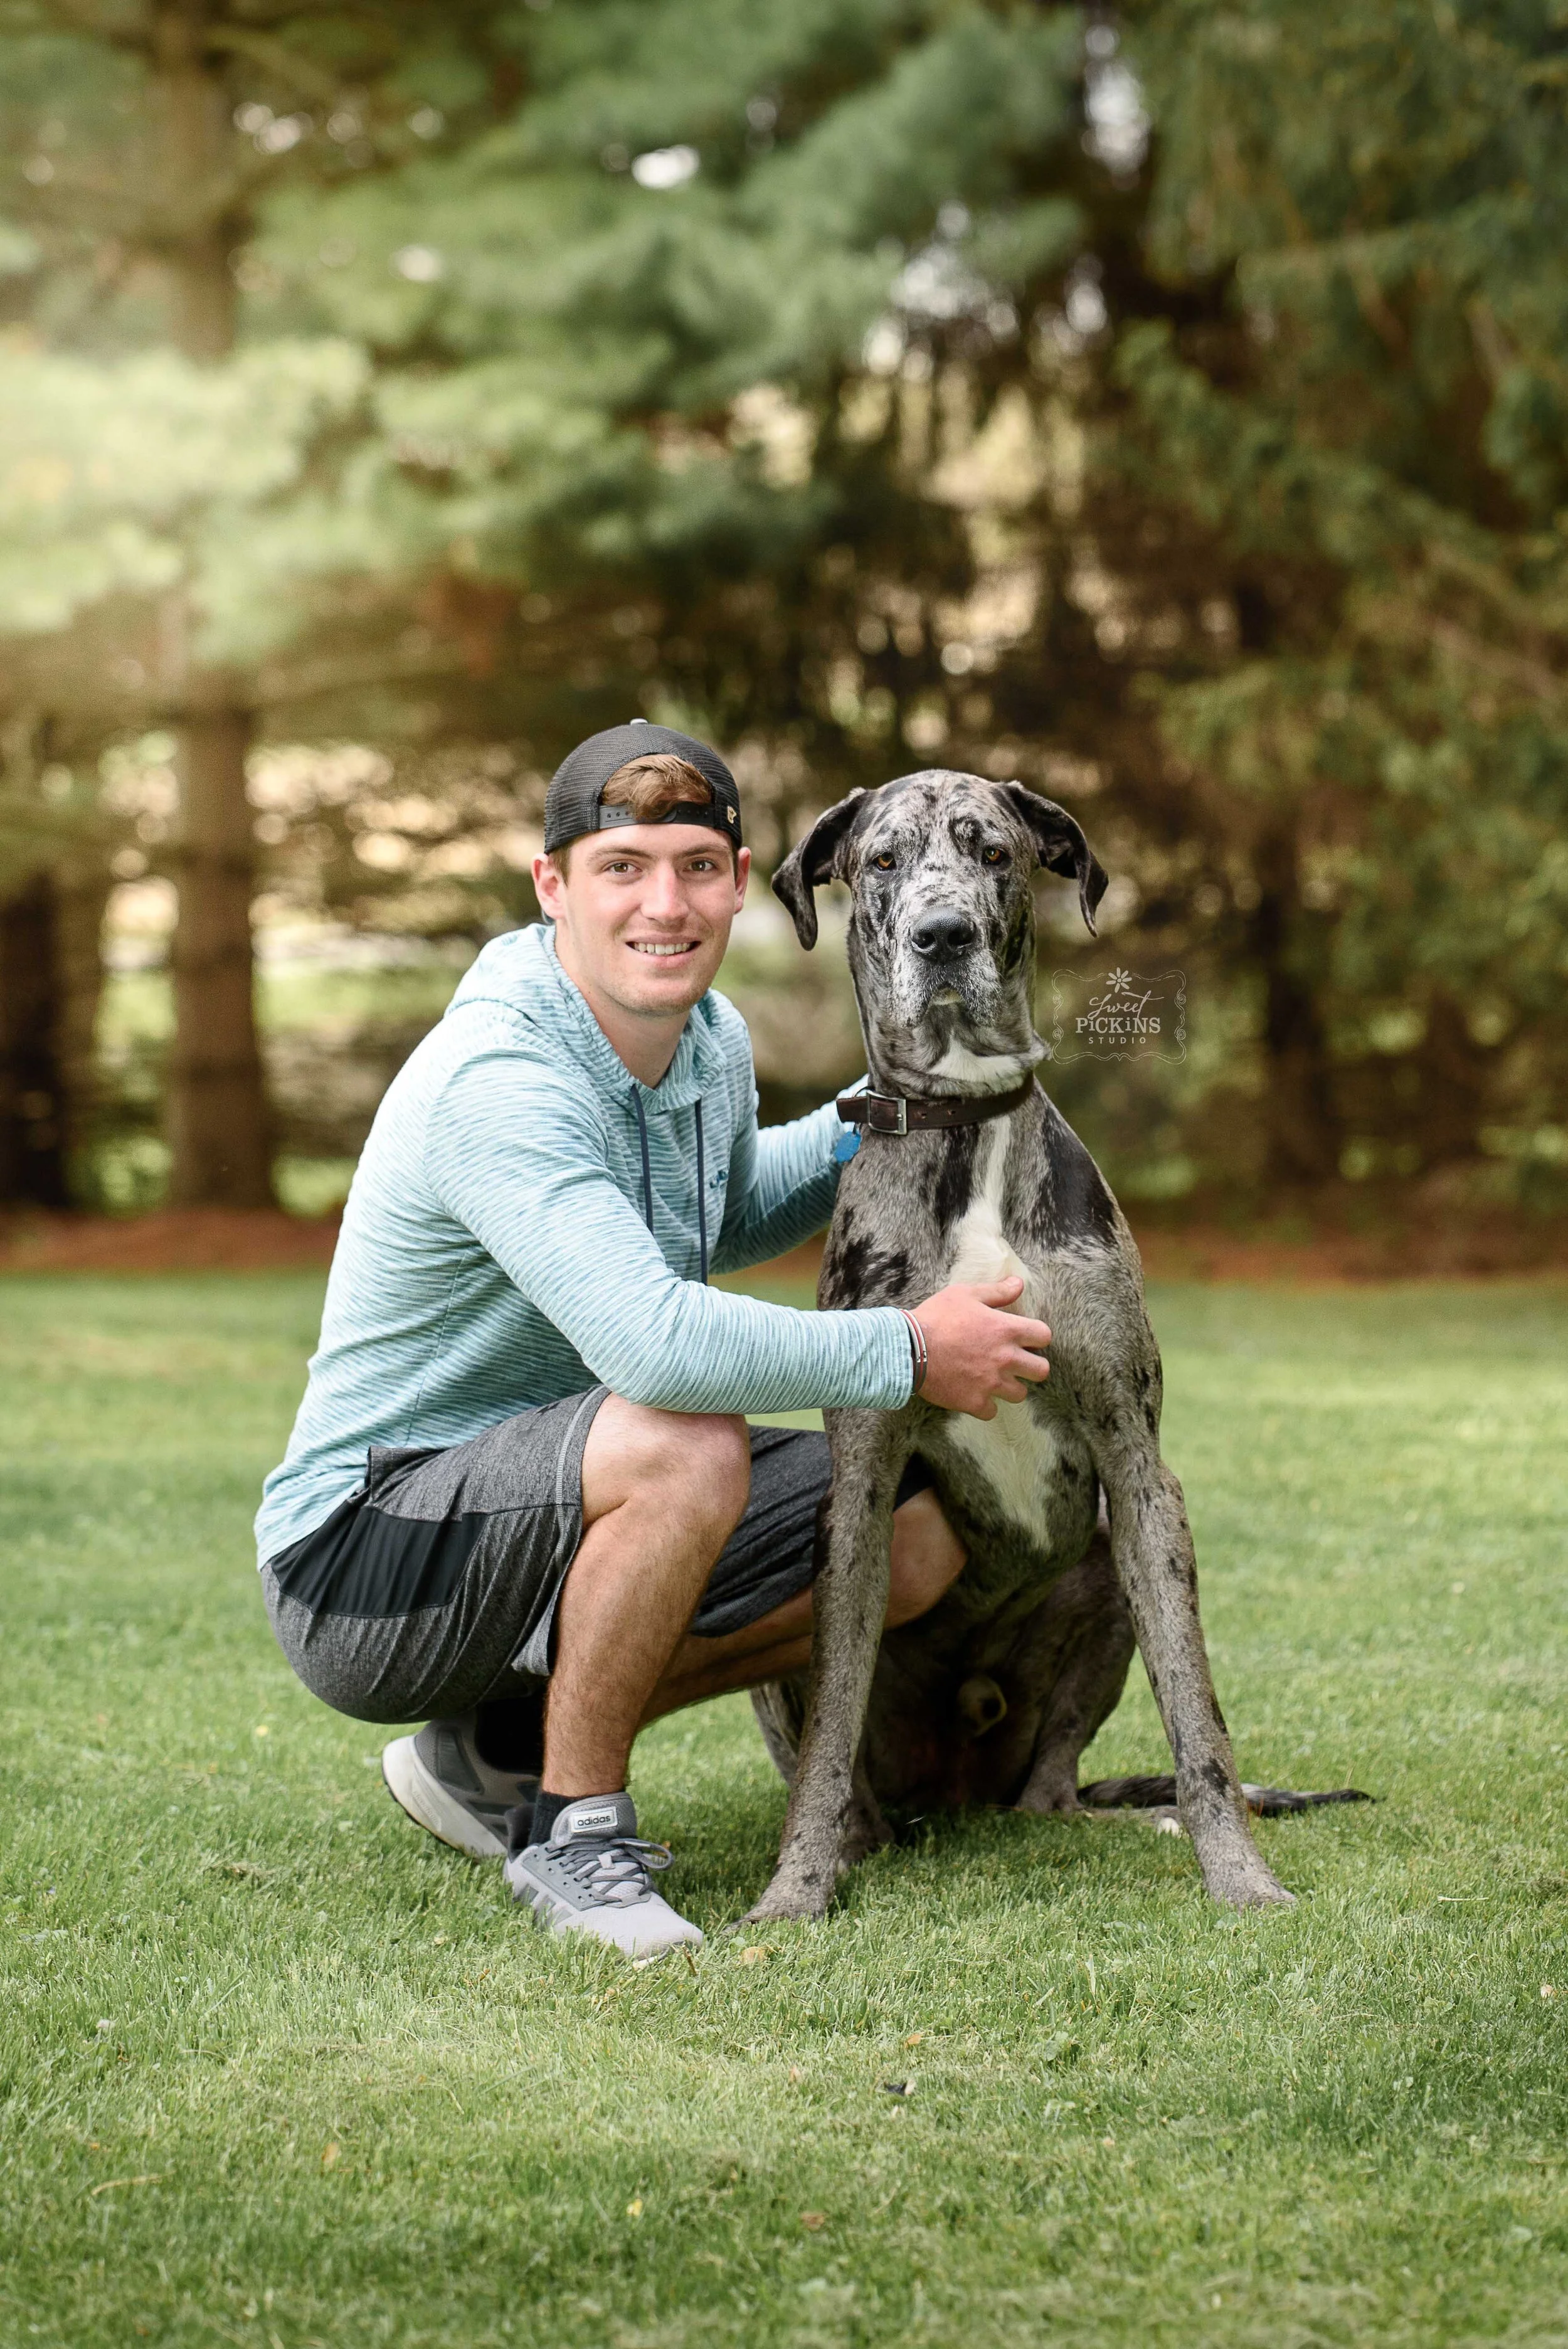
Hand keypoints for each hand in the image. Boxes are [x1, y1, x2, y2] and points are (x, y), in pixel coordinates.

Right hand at [910, 1277, 1050, 1418]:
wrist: (909, 1348)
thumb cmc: (937, 1317)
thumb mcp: (966, 1294)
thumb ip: (996, 1292)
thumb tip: (1019, 1283)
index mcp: (1007, 1330)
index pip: (1044, 1336)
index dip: (1037, 1337)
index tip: (1025, 1339)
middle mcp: (1005, 1358)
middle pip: (1041, 1371)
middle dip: (1032, 1366)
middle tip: (1016, 1363)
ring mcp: (992, 1383)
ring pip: (1020, 1394)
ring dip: (1010, 1387)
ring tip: (994, 1380)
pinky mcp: (975, 1402)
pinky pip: (992, 1411)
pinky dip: (985, 1405)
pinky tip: (974, 1394)